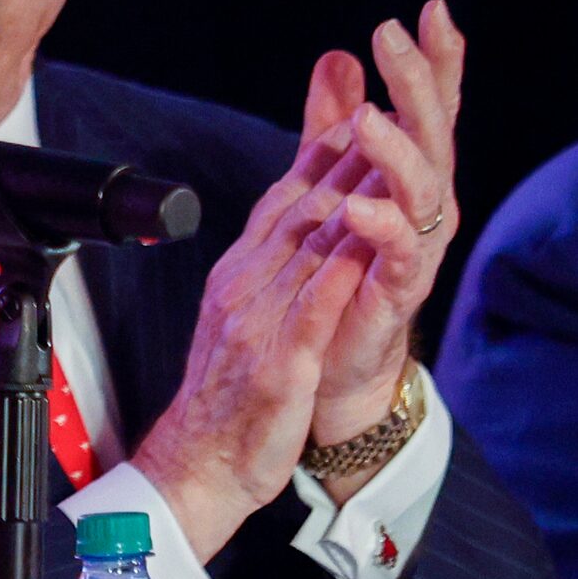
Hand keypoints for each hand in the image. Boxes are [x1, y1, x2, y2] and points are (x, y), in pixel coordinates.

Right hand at [132, 127, 377, 555]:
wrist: (196, 466)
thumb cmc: (225, 402)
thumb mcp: (240, 322)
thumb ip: (267, 272)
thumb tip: (298, 228)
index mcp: (235, 278)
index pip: (282, 203)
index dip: (319, 156)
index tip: (353, 112)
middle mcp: (242, 291)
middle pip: (297, 213)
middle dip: (339, 160)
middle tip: (376, 114)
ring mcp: (258, 327)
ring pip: (307, 252)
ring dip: (347, 202)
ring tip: (382, 162)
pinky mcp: (278, 367)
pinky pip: (311, 313)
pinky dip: (336, 276)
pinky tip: (361, 248)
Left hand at [296, 0, 462, 464]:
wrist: (330, 364)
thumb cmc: (339, 273)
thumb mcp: (329, 185)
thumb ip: (330, 126)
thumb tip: (337, 56)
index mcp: (407, 178)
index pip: (427, 109)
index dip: (434, 61)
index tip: (431, 10)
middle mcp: (423, 207)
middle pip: (431, 134)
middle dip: (417, 83)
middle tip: (394, 34)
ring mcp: (415, 249)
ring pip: (422, 189)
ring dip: (397, 150)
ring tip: (369, 116)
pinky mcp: (394, 293)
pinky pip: (398, 256)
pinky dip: (380, 228)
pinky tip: (359, 206)